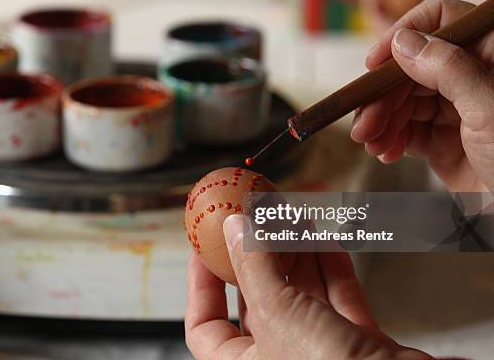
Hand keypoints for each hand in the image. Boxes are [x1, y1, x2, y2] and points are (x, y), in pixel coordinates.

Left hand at [185, 214, 431, 359]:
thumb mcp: (279, 314)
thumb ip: (255, 267)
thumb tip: (234, 227)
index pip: (206, 327)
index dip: (201, 286)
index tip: (203, 247)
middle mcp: (281, 359)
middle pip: (257, 299)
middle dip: (257, 254)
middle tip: (255, 216)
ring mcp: (321, 353)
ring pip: (300, 293)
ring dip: (295, 253)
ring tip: (289, 215)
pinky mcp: (358, 344)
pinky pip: (338, 297)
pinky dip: (330, 265)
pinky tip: (322, 236)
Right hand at [352, 0, 493, 191]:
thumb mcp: (490, 108)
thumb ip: (448, 69)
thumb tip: (403, 41)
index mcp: (490, 54)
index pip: (441, 21)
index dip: (404, 35)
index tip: (373, 64)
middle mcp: (470, 76)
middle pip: (411, 68)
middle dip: (383, 96)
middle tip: (364, 124)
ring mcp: (455, 109)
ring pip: (403, 101)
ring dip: (380, 121)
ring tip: (371, 144)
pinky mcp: (442, 141)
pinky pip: (405, 131)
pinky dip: (389, 139)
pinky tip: (384, 152)